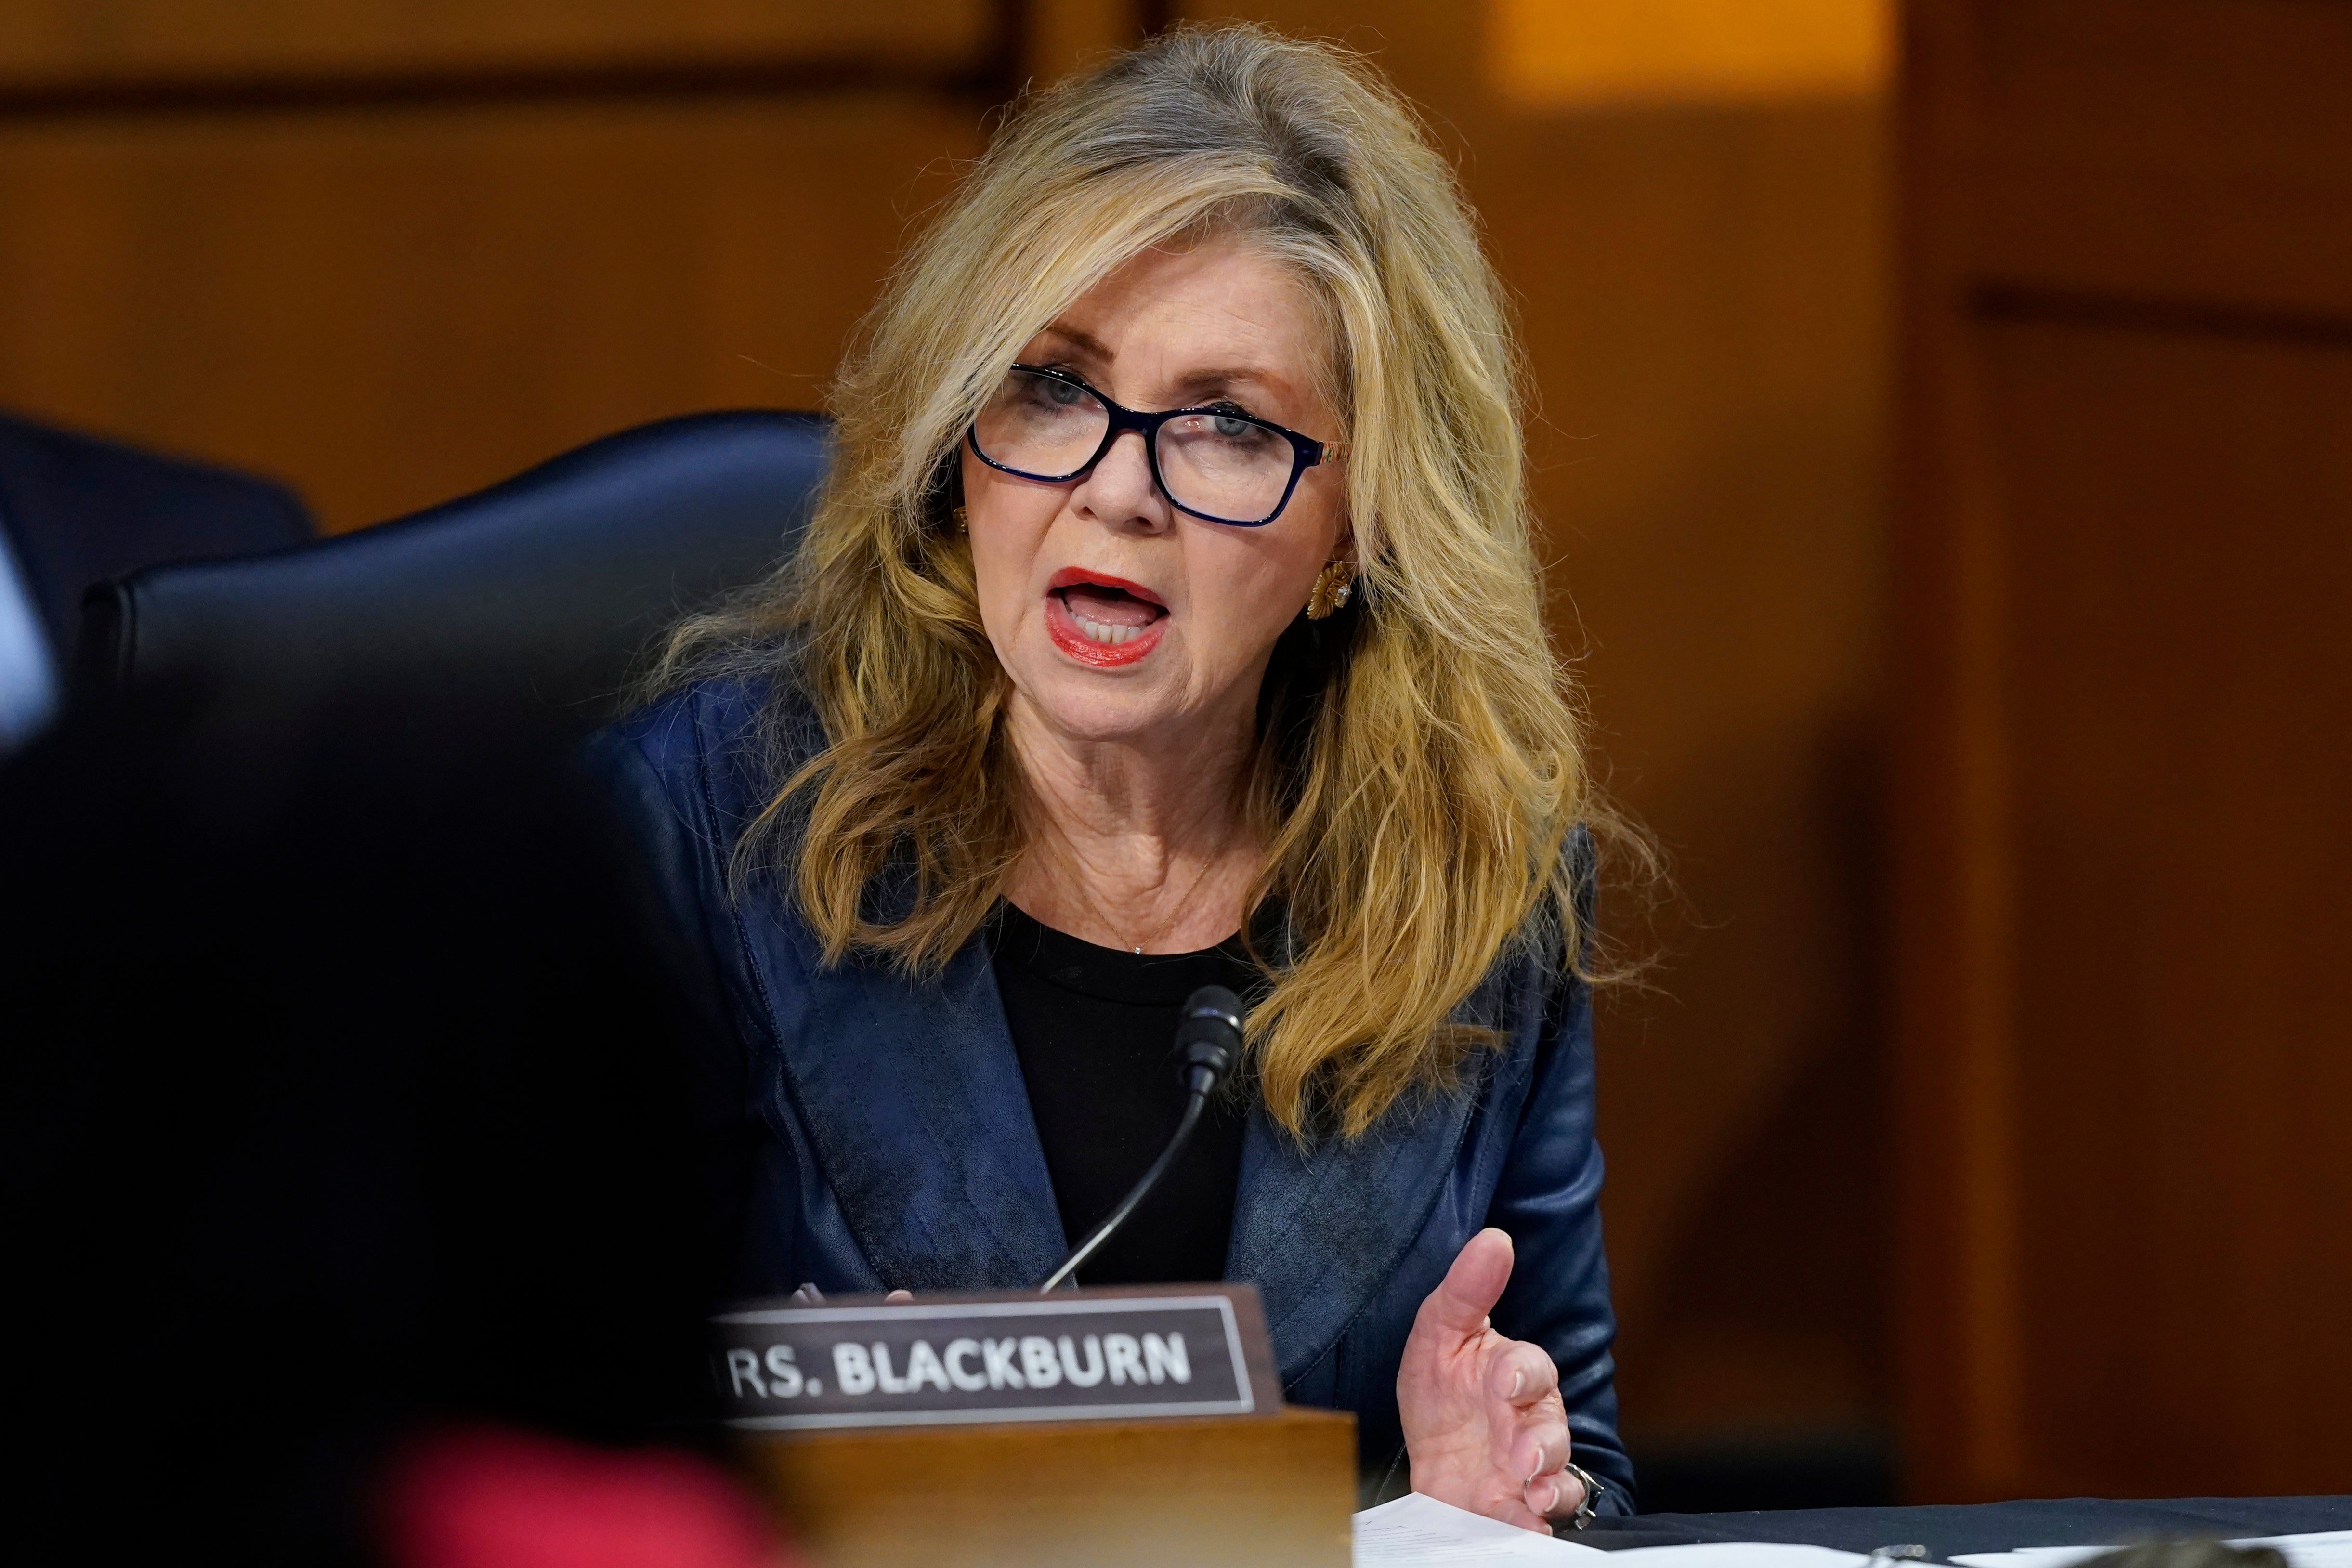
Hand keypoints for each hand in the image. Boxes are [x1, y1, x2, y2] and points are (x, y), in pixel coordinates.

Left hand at [1396, 1228, 1579, 1533]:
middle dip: (1540, 1442)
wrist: (1429, 1453)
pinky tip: (1525, 1525)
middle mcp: (1528, 1420)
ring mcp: (1527, 1467)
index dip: (1521, 1374)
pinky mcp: (1516, 1506)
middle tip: (1522, 1456)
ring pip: (1556, 1474)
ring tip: (1533, 1495)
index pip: (1531, 1368)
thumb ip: (1467, 1288)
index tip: (1504, 1381)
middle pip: (1550, 1428)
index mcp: (1512, 1372)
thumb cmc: (1442, 1386)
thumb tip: (1494, 1238)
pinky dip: (1535, 1524)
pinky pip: (1540, 1518)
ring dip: (1549, 1485)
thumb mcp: (1439, 1331)